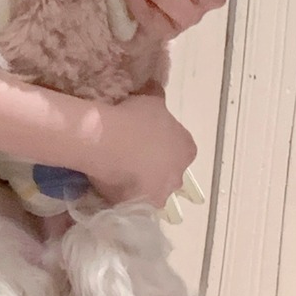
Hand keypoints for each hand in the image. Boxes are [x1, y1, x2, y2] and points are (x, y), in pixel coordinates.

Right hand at [83, 89, 197, 208]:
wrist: (108, 143)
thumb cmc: (133, 118)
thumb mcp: (149, 99)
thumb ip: (156, 97)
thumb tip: (155, 88)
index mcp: (186, 148)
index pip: (181, 146)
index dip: (163, 140)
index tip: (145, 134)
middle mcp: (179, 175)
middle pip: (168, 170)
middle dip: (154, 164)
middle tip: (130, 151)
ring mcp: (160, 195)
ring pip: (151, 188)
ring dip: (140, 180)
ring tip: (116, 166)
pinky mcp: (139, 208)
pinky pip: (132, 199)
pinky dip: (124, 192)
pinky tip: (108, 178)